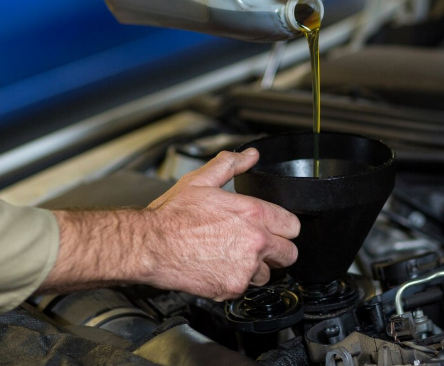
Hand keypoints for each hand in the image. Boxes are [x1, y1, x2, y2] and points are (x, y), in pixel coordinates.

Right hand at [42, 150, 299, 301]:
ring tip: (233, 257)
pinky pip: (245, 288)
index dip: (283, 226)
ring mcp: (245, 268)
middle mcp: (255, 242)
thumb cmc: (172, 215)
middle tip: (259, 246)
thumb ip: (230, 165)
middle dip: (277, 250)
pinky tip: (219, 268)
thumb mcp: (201, 181)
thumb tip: (250, 155)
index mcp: (253, 213)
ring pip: (267, 275)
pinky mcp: (232, 288)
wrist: (150, 246)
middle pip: (289, 254)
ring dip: (256, 268)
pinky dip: (235, 282)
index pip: (293, 226)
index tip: (274, 228)